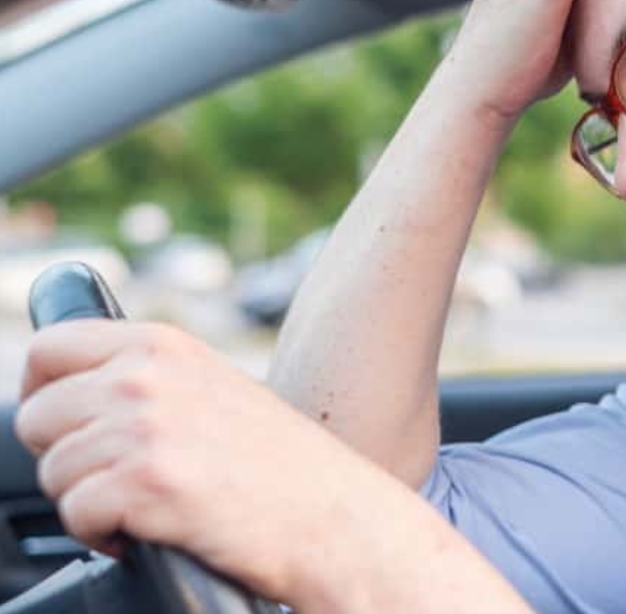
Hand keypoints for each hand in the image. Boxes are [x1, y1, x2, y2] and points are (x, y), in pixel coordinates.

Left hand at [14, 320, 380, 601]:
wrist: (336, 519)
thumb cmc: (285, 466)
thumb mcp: (215, 389)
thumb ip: (149, 377)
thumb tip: (74, 395)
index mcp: (164, 344)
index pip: (49, 348)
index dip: (42, 393)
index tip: (65, 426)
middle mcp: (148, 376)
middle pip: (35, 416)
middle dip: (65, 457)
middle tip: (119, 477)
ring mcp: (146, 427)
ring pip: (52, 472)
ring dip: (88, 501)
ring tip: (145, 505)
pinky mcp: (148, 482)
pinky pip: (75, 514)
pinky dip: (103, 536)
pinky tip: (148, 531)